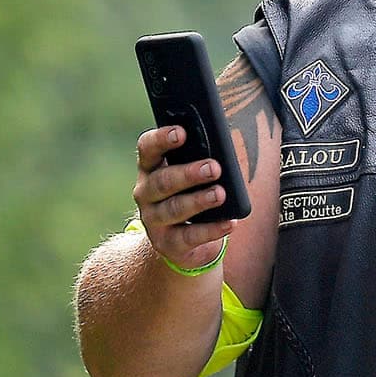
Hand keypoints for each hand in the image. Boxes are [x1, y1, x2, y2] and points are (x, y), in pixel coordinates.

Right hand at [133, 125, 235, 269]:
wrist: (178, 240)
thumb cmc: (190, 195)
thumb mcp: (191, 177)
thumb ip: (200, 160)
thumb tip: (224, 153)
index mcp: (150, 168)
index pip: (147, 149)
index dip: (161, 139)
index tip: (181, 132)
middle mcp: (146, 193)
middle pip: (163, 181)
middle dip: (189, 174)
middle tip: (214, 167)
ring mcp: (154, 220)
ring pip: (174, 209)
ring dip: (199, 201)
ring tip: (221, 194)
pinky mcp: (167, 244)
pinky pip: (189, 237)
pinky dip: (211, 230)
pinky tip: (229, 223)